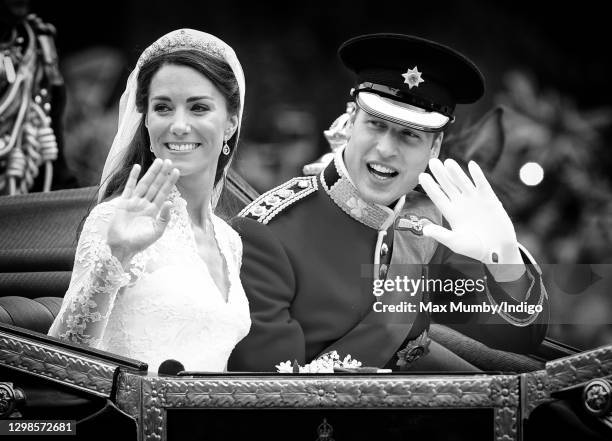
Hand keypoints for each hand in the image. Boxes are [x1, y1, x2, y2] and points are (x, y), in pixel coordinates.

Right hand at [107, 159, 179, 265]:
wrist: (122, 248)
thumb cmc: (140, 243)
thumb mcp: (157, 231)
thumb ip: (165, 217)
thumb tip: (171, 202)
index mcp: (154, 211)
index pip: (164, 193)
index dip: (170, 182)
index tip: (177, 171)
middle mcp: (145, 204)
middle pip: (156, 185)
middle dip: (163, 174)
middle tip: (169, 160)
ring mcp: (134, 202)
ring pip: (145, 184)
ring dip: (151, 173)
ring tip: (159, 161)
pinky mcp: (123, 203)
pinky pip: (129, 187)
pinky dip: (133, 178)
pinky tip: (138, 167)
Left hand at [418, 158, 524, 280]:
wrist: (498, 251)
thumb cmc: (475, 249)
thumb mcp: (456, 242)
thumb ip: (441, 235)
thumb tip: (425, 230)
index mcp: (451, 213)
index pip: (438, 196)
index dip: (430, 186)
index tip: (421, 176)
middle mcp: (461, 204)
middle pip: (448, 186)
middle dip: (440, 174)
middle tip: (432, 161)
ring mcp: (475, 200)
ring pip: (463, 182)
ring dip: (456, 172)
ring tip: (447, 162)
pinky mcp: (489, 199)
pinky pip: (482, 184)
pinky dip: (477, 175)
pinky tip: (471, 165)